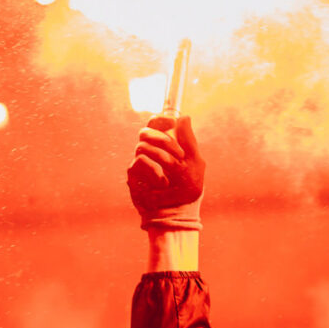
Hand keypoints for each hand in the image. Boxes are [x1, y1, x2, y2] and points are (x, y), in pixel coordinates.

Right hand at [127, 115, 204, 231]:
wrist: (180, 210)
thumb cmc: (188, 186)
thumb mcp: (194, 161)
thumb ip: (189, 140)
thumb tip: (184, 117)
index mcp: (164, 144)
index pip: (154, 124)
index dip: (159, 119)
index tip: (171, 122)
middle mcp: (149, 150)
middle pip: (145, 132)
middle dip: (164, 140)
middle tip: (180, 155)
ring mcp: (140, 162)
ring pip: (142, 146)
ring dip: (162, 158)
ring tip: (173, 174)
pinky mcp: (133, 175)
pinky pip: (140, 163)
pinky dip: (154, 172)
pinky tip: (163, 183)